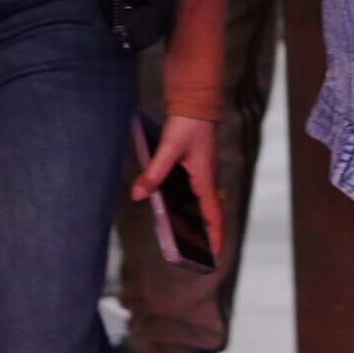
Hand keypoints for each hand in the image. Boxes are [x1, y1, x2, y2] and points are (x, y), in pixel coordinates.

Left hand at [131, 113, 222, 258]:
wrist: (194, 96)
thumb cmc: (188, 122)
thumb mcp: (169, 149)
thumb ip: (154, 172)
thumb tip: (138, 195)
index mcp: (205, 179)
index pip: (214, 214)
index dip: (215, 236)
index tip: (214, 256)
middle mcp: (205, 176)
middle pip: (206, 210)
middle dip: (201, 231)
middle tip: (192, 252)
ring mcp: (199, 168)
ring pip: (197, 199)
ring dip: (190, 216)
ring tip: (178, 233)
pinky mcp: (191, 160)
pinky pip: (188, 187)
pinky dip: (181, 199)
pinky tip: (166, 201)